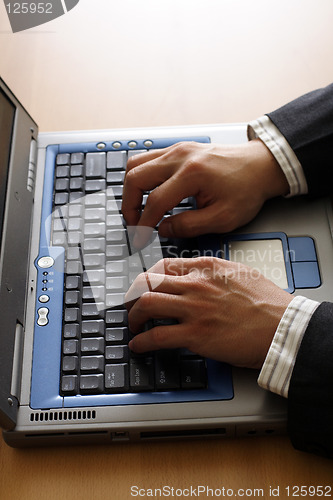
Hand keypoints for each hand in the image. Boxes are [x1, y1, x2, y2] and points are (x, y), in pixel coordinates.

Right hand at [122, 139, 288, 246]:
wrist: (260, 166)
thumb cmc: (247, 189)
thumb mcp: (222, 218)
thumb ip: (189, 226)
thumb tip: (162, 229)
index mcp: (192, 173)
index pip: (154, 202)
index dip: (143, 225)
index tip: (140, 239)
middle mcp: (180, 156)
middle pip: (135, 177)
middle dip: (129, 205)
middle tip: (135, 224)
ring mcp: (177, 149)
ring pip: (136, 164)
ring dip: (132, 189)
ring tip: (138, 209)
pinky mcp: (178, 149)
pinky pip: (147, 159)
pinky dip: (142, 178)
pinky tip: (149, 194)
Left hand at [126, 257, 292, 369]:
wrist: (283, 327)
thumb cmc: (268, 303)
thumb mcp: (240, 273)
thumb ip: (215, 272)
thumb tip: (199, 276)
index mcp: (207, 267)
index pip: (164, 265)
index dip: (148, 277)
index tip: (144, 286)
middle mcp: (196, 284)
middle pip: (148, 282)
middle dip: (134, 295)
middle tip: (132, 305)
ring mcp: (194, 309)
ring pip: (146, 304)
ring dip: (134, 316)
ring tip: (133, 325)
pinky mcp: (196, 335)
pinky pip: (157, 336)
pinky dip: (142, 341)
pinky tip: (139, 345)